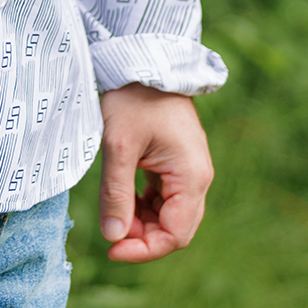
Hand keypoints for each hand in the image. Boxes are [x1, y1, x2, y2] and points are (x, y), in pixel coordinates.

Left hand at [97, 84, 212, 262]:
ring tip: (114, 212)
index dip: (144, 250)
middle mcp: (198, 176)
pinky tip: (124, 199)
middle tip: (110, 233)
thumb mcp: (118, 146)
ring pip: (170, 214)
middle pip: (176, 228)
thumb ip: (116, 194)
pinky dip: (145, 205)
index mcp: (191, 176)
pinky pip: (166, 197)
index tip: (112, 249)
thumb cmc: (132, 97)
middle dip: (143, 238)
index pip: (175, 235)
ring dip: (143, 222)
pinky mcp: (177, 161)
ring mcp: (190, 168)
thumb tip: (113, 238)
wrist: (144, 58)